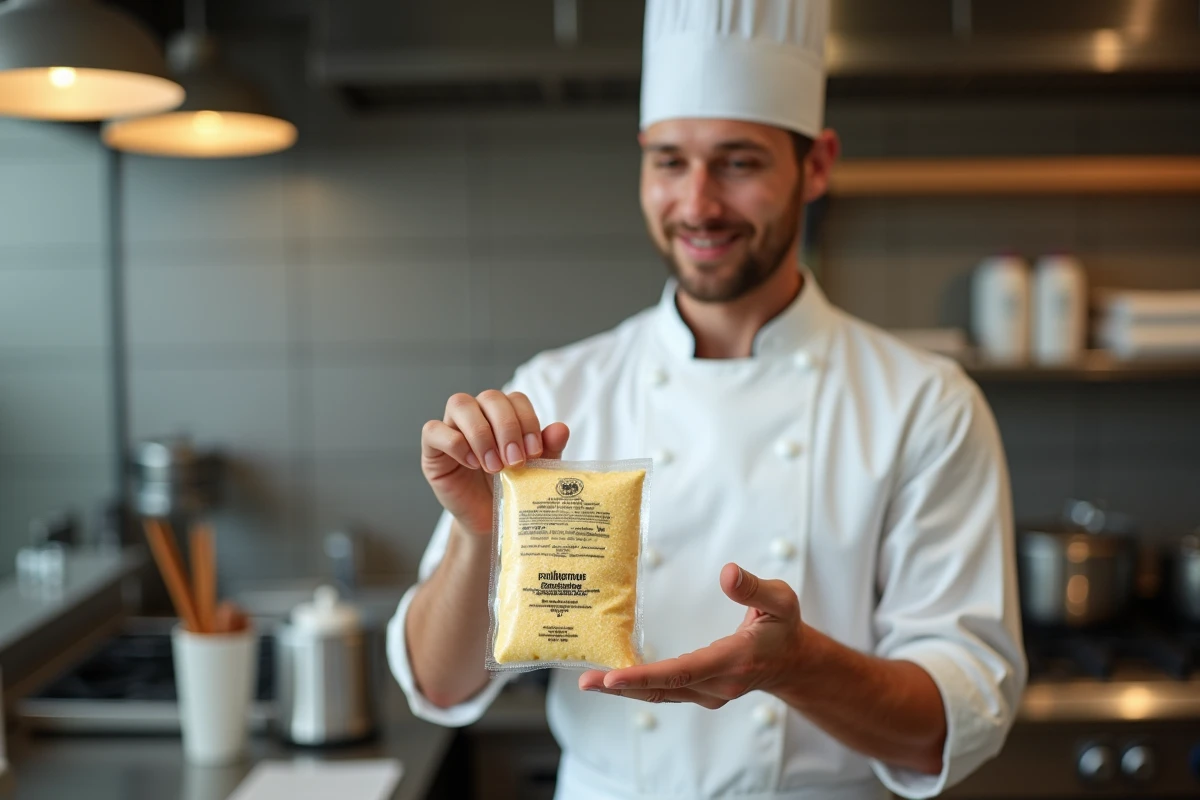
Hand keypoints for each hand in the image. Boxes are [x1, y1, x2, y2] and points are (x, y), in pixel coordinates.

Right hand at [421, 390, 569, 536]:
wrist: (489, 520)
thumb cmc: (512, 490)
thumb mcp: (535, 470)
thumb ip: (548, 448)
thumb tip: (561, 428)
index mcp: (504, 415)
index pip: (515, 398)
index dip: (527, 420)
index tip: (534, 452)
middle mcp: (477, 414)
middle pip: (490, 397)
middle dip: (507, 427)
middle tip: (515, 460)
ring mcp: (452, 428)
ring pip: (460, 404)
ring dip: (481, 433)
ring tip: (494, 465)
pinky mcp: (432, 449)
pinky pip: (434, 430)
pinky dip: (455, 444)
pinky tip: (471, 465)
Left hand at [578, 563, 805, 708]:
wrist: (793, 663)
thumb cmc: (784, 628)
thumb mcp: (781, 601)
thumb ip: (754, 588)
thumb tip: (727, 573)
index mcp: (734, 661)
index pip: (684, 672)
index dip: (647, 675)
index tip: (615, 677)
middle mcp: (718, 684)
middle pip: (664, 687)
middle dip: (623, 686)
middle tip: (586, 681)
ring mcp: (709, 693)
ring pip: (662, 693)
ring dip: (625, 690)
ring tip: (590, 682)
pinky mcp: (701, 693)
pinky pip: (666, 691)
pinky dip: (639, 687)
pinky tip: (615, 680)